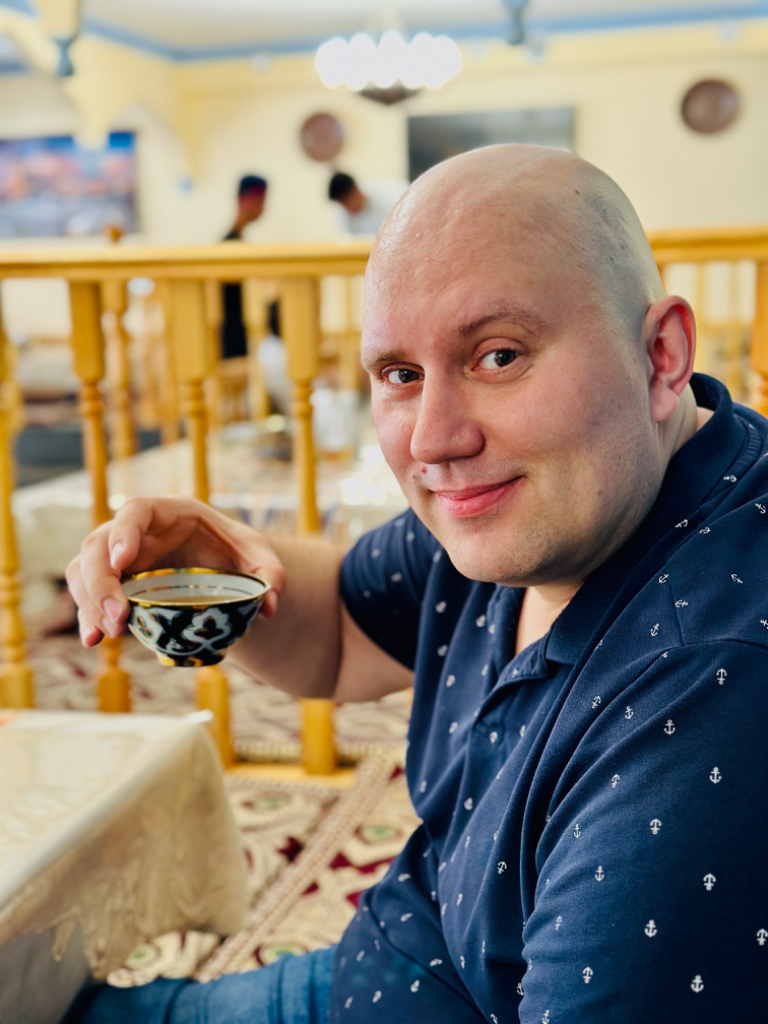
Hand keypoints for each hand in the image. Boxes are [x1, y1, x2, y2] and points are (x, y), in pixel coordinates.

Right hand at [65, 497, 285, 646]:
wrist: (221, 566)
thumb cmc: (235, 551)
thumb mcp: (258, 556)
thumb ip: (271, 574)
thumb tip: (270, 606)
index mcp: (169, 511)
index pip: (136, 510)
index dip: (124, 532)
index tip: (123, 561)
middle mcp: (137, 530)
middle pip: (99, 544)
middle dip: (102, 582)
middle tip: (118, 618)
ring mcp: (119, 555)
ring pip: (85, 569)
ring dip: (89, 601)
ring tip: (107, 634)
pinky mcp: (114, 581)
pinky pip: (87, 593)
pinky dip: (87, 615)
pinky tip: (94, 640)